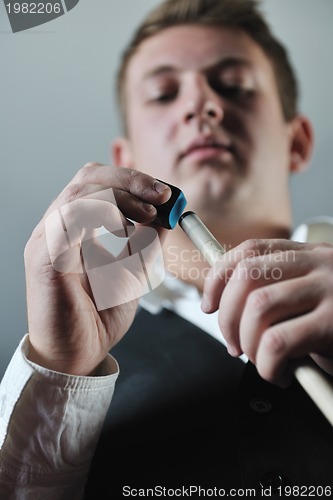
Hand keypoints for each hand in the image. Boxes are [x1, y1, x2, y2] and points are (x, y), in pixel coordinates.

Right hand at [24, 162, 170, 374]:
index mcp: (75, 229)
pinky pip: (71, 216)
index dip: (132, 181)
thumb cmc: (99, 317)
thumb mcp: (134, 270)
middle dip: (130, 179)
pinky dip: (104, 211)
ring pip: (81, 190)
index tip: (165, 195)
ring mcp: (48, 239)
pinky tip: (124, 228)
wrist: (79, 355)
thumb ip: (147, 241)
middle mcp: (58, 228)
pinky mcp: (45, 256)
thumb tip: (167, 214)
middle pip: (88, 177)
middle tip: (161, 195)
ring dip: (121, 194)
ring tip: (148, 214)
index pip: (98, 184)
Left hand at [201, 239, 332, 386]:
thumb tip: (224, 306)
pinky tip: (281, 375)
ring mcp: (329, 292)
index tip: (208, 305)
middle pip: (246, 276)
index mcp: (307, 255)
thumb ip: (277, 292)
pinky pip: (278, 343)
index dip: (218, 277)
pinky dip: (267, 366)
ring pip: (258, 307)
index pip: (248, 250)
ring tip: (259, 360)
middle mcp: (318, 266)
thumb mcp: (310, 297)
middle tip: (233, 344)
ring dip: (246, 342)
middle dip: (226, 316)